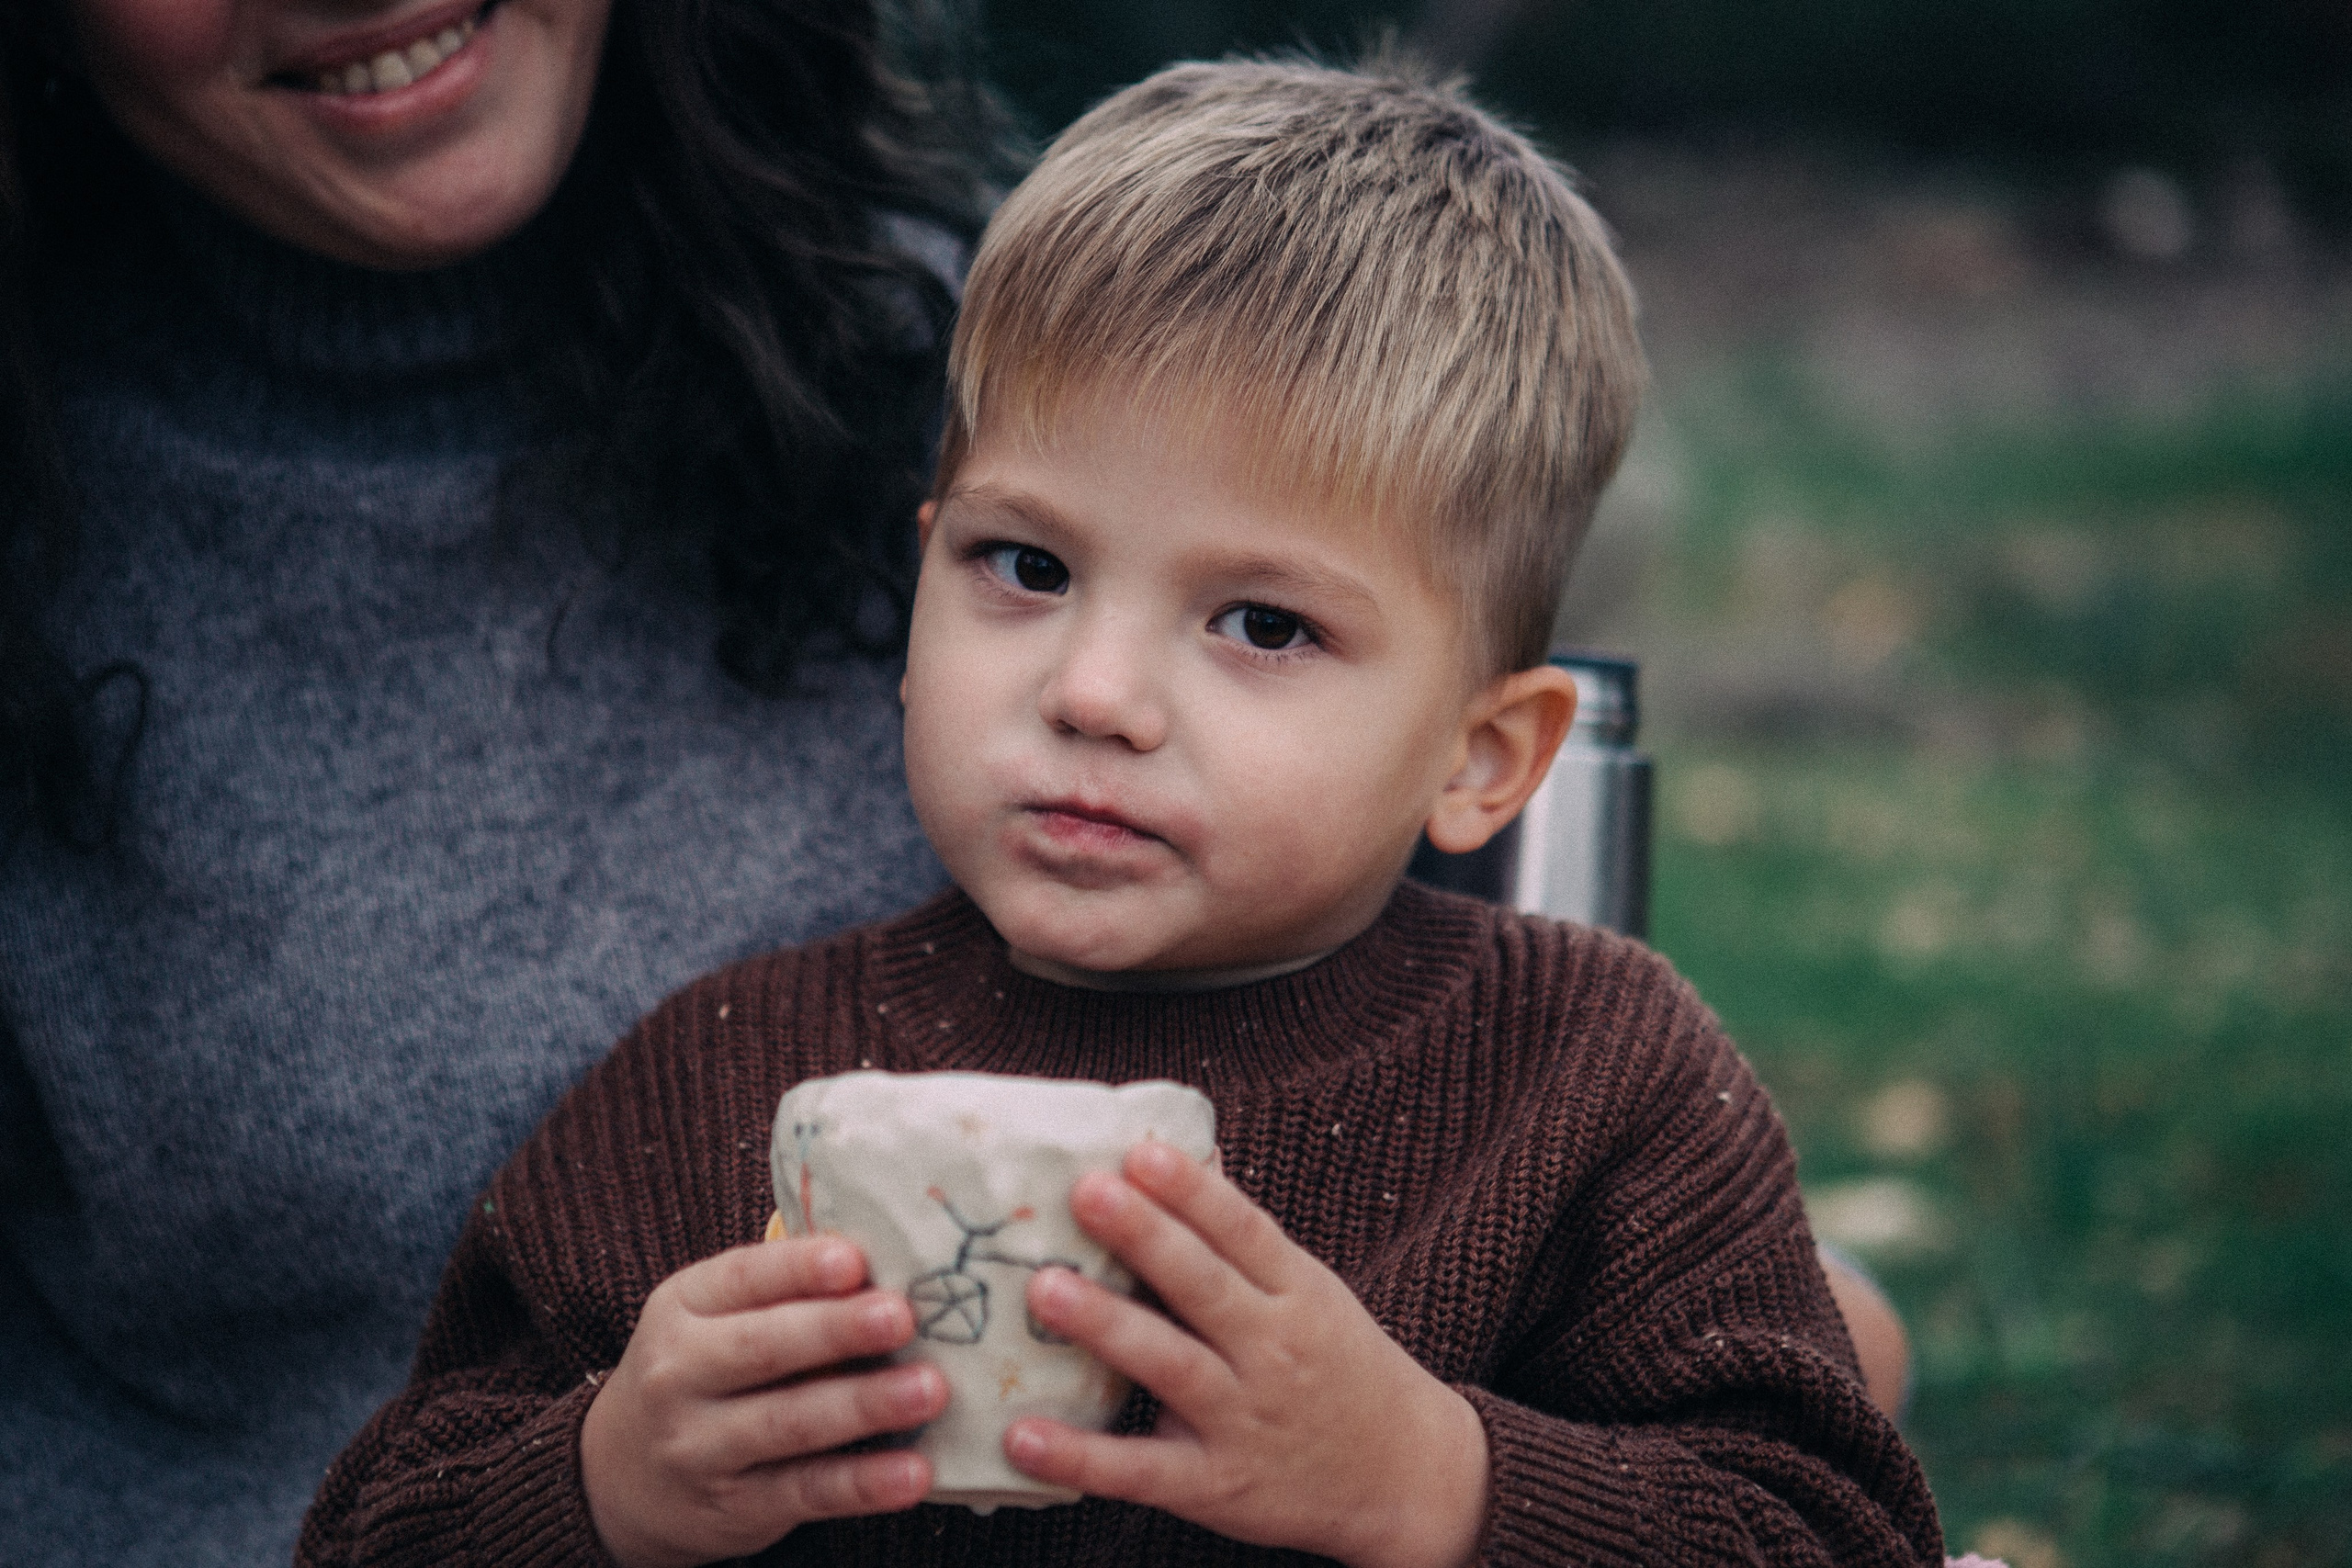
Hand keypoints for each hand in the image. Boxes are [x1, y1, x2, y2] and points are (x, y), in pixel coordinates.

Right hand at [579, 1236, 950, 1567]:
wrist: (621, 1474)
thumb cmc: (705, 1369)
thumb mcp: (714, 1316)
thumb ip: (784, 1289)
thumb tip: (889, 1259)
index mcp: (682, 1306)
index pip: (742, 1278)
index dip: (799, 1268)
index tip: (855, 1260)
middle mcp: (680, 1374)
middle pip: (763, 1348)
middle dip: (836, 1330)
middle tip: (902, 1316)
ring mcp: (701, 1446)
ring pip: (789, 1423)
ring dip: (863, 1406)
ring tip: (928, 1390)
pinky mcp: (735, 1507)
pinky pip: (806, 1492)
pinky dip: (863, 1484)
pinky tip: (913, 1472)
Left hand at [1006, 1141, 1489, 1567]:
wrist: (1406, 1477)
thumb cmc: (1338, 1364)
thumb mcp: (1311, 1290)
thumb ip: (1245, 1235)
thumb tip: (1186, 1150)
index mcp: (1298, 1293)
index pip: (1245, 1231)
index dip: (1194, 1191)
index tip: (1142, 1153)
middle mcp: (1274, 1351)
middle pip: (1204, 1287)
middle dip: (1145, 1238)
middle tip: (1085, 1193)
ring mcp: (1244, 1419)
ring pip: (1171, 1366)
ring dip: (1107, 1327)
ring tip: (1045, 1290)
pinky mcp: (1216, 1485)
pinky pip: (1141, 1471)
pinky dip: (1082, 1458)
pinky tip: (1022, 1435)